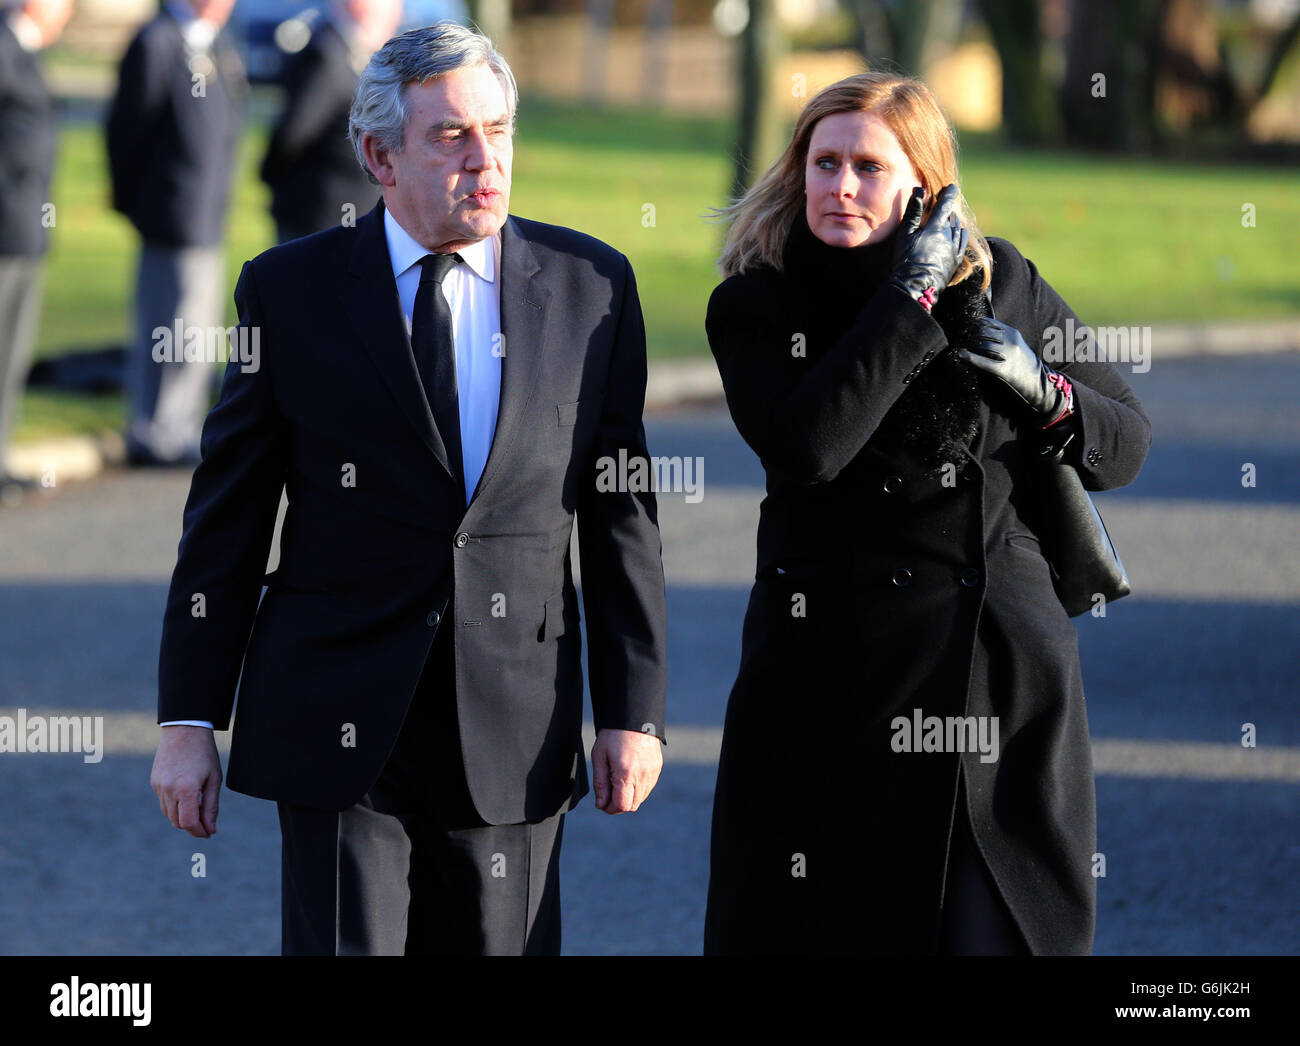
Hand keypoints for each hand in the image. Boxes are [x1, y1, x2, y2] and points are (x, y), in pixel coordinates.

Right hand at [151, 725, 221, 837]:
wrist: (185, 730)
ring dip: (182, 817)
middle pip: (177, 822)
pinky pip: (163, 802)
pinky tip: (186, 796)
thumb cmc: (204, 753)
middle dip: (191, 826)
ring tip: (198, 809)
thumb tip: (211, 829)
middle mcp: (169, 789)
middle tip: (205, 824)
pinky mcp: (154, 782)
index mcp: (186, 789)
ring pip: (169, 814)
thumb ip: (211, 806)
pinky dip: (174, 805)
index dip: (199, 832)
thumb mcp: (214, 779)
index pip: (189, 822)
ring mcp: (159, 786)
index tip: (208, 834)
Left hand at [591, 727, 662, 813]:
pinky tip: (629, 775)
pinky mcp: (657, 768)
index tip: (603, 803)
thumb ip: (600, 783)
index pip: (621, 805)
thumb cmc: (613, 735)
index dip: (610, 809)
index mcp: (626, 773)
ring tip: (618, 781)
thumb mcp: (599, 757)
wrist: (633, 716)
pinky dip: (638, 788)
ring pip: (641, 798)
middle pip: (632, 805)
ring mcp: (652, 772)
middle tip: (608, 793)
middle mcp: (642, 775)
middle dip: (619, 804)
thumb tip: (601, 804)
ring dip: (629, 797)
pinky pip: (648, 788)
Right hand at [890, 184, 967, 308]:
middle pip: (951, 217)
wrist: (916, 287)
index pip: (945, 205)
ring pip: (959, 229)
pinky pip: (963, 242)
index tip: (952, 187)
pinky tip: (960, 233)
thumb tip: (919, 191)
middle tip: (944, 206)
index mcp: (936, 227)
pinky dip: (962, 234)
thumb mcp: (905, 234)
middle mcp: (949, 236)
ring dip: (955, 222)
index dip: (949, 194)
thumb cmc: (906, 260)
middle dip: (948, 210)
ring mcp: (954, 249)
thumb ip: (913, 212)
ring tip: (950, 219)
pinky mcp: (956, 261)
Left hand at [958, 318, 1072, 426]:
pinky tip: (961, 356)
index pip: (989, 323)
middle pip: (984, 333)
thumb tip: (977, 332)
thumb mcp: (1014, 344)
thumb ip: (1000, 336)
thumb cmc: (1022, 362)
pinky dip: (970, 358)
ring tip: (962, 347)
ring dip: (970, 345)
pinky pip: (983, 362)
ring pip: (983, 345)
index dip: (976, 324)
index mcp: (1012, 333)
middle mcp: (1010, 341)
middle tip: (961, 337)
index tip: (967, 326)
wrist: (1037, 379)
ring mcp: (1007, 355)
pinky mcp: (1003, 369)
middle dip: (971, 334)